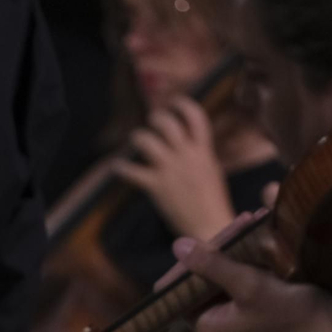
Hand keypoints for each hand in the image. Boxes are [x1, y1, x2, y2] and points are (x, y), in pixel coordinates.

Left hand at [113, 96, 233, 239]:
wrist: (211, 227)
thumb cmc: (213, 204)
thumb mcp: (212, 172)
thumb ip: (200, 157)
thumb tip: (189, 147)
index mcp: (204, 152)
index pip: (195, 117)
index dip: (183, 105)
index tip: (174, 103)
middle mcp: (186, 156)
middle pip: (167, 124)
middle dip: (157, 119)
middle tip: (152, 122)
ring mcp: (170, 170)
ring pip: (146, 141)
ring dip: (138, 137)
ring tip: (136, 140)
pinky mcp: (156, 186)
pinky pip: (132, 171)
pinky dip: (121, 168)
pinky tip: (117, 167)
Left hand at [166, 230, 331, 331]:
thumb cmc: (289, 313)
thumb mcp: (248, 285)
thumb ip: (211, 264)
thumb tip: (177, 245)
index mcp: (206, 326)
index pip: (181, 289)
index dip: (191, 261)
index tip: (210, 237)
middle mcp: (217, 324)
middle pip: (204, 277)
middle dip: (222, 247)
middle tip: (242, 220)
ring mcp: (237, 316)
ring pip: (225, 273)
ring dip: (238, 247)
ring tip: (254, 220)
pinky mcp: (255, 308)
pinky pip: (243, 277)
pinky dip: (251, 257)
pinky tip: (261, 233)